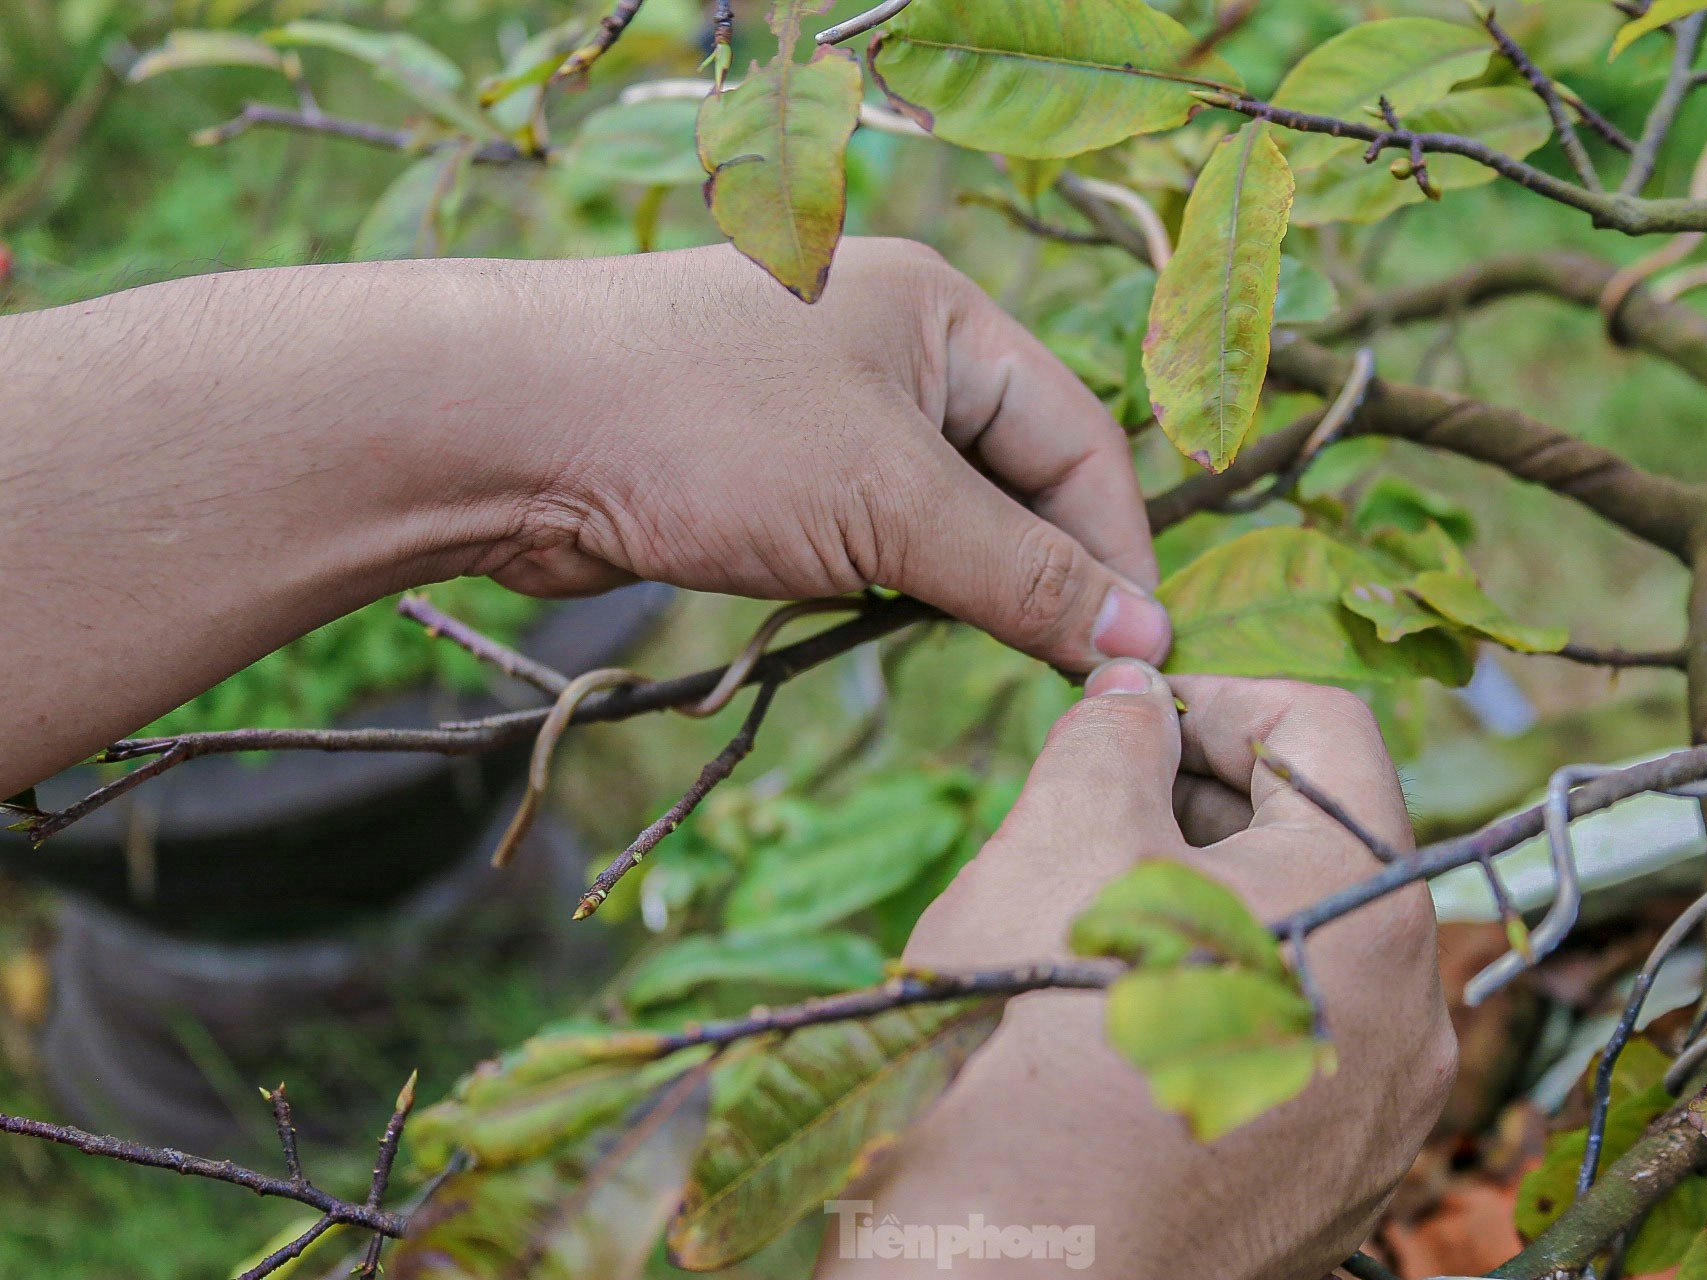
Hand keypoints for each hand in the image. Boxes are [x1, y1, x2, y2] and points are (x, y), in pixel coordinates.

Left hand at [0, 239, 1165, 792]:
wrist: (501, 427)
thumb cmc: (708, 429)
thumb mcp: (891, 505)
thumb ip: (1023, 574)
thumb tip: (1143, 642)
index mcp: (943, 313)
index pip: (1078, 439)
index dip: (1116, 551)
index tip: (1140, 657)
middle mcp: (890, 345)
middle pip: (1014, 475)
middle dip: (1043, 572)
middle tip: (1075, 677)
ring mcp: (821, 407)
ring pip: (938, 513)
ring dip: (966, 586)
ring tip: (993, 658)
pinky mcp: (764, 469)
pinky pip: (866, 532)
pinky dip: (892, 584)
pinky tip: (893, 627)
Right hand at [820, 663, 1455, 1278]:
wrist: (1012, 1267)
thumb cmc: (1037, 1034)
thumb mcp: (1060, 837)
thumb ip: (1111, 735)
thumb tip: (1132, 690)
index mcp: (1369, 901)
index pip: (1322, 726)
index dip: (1212, 694)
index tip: (1124, 716)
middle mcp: (1409, 1014)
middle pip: (1318, 846)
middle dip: (1201, 806)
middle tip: (1089, 815)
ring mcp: (1374, 1117)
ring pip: (1299, 959)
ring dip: (1205, 912)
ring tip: (1091, 927)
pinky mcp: (1328, 1191)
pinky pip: (1286, 1059)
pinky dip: (1216, 1014)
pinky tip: (1114, 1035)